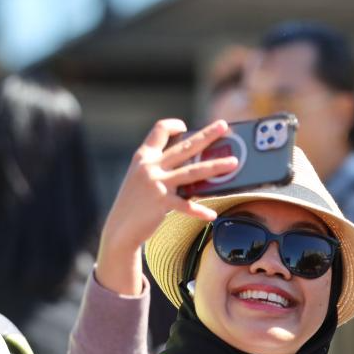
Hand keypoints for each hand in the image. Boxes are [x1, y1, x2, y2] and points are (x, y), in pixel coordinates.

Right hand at [96, 119, 238, 295]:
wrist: (119, 228)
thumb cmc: (135, 203)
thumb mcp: (141, 178)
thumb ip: (160, 167)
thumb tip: (191, 164)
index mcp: (144, 157)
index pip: (158, 131)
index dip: (173, 126)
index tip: (185, 126)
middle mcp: (150, 167)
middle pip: (184, 147)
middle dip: (206, 135)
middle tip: (223, 125)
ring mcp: (156, 184)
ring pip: (192, 172)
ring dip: (215, 167)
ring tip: (233, 163)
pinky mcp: (161, 203)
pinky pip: (186, 206)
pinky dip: (199, 211)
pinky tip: (212, 215)